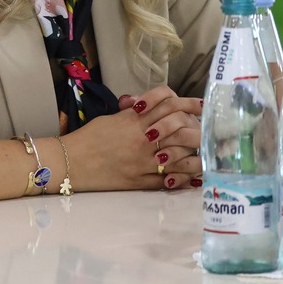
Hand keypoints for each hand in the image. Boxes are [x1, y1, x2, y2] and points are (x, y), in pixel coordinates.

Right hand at [61, 88, 202, 191]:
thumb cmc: (89, 138)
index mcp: (134, 120)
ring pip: (179, 156)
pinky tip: (195, 178)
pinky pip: (167, 180)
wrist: (71, 163)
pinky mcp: (139, 181)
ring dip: (197, 155)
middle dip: (198, 126)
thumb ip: (133, 113)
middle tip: (211, 127)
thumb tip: (149, 107)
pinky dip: (183, 179)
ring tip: (209, 153)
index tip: (201, 104)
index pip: (168, 104)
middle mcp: (142, 139)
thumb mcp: (112, 119)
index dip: (188, 102)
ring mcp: (142, 161)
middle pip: (180, 127)